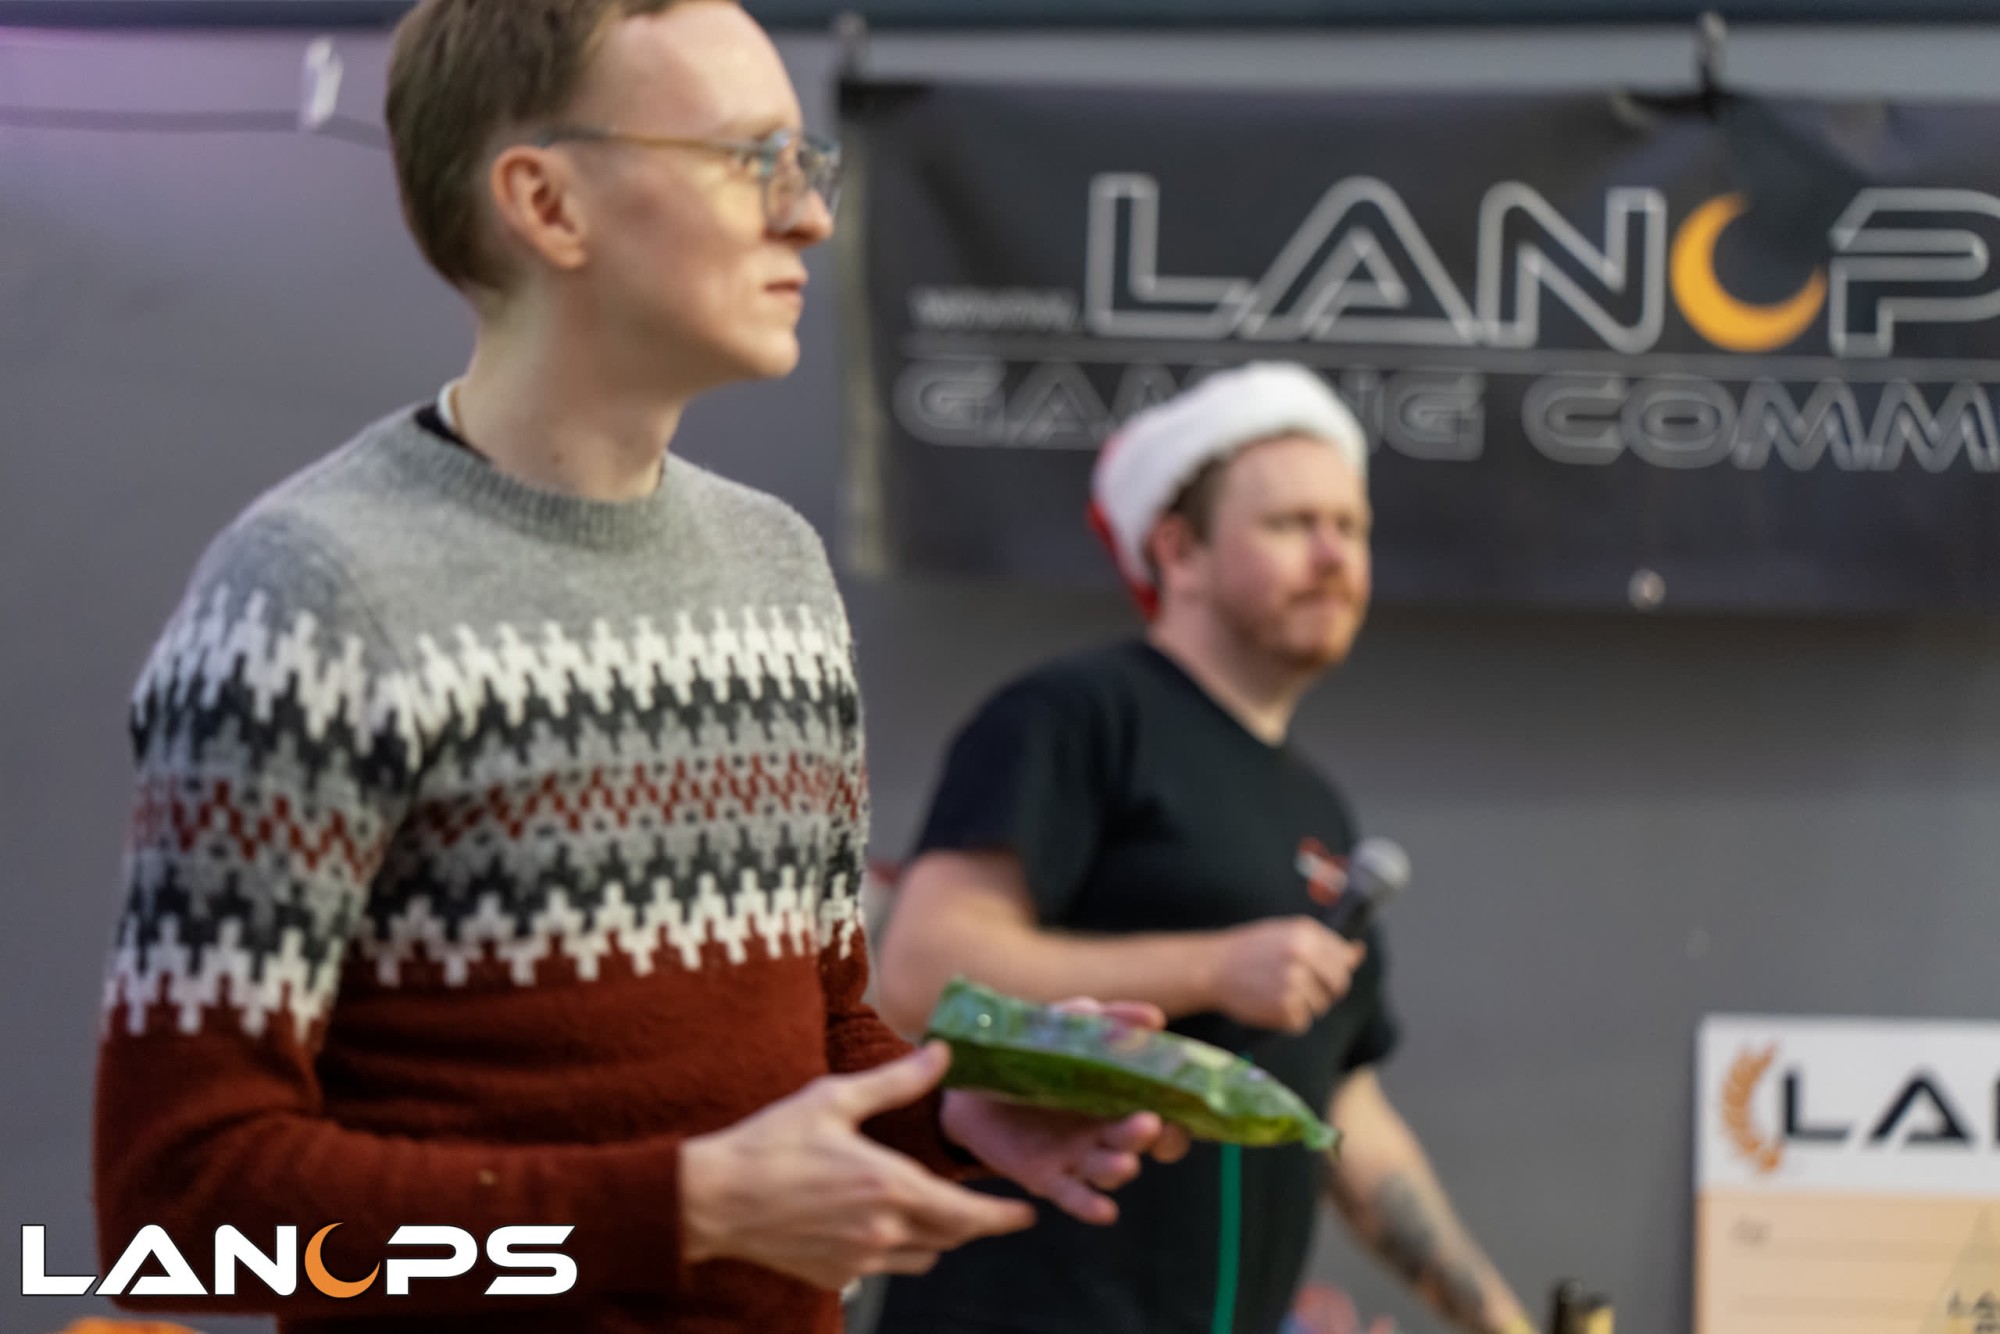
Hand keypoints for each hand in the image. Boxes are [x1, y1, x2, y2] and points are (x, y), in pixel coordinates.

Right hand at [680, 1043, 1034, 1289]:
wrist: (714, 1199)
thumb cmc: (771, 1143)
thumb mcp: (834, 1099)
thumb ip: (896, 1082)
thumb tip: (941, 1054)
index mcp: (888, 1186)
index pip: (967, 1215)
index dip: (1003, 1217)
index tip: (1027, 1214)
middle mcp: (882, 1231)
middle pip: (951, 1239)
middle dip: (972, 1223)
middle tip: (983, 1208)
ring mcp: (860, 1260)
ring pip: (924, 1258)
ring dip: (935, 1238)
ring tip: (928, 1210)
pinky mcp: (837, 1276)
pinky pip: (885, 1269)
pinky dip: (894, 1249)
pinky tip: (874, 1222)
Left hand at [939, 995, 1191, 1223]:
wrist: (971, 1087)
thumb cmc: (1031, 1058)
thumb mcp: (1063, 1030)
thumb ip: (1101, 1022)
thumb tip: (1151, 1018)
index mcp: (1118, 1098)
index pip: (1165, 1114)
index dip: (1180, 1115)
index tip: (1187, 1106)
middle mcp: (1106, 1133)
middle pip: (1142, 1141)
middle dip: (1153, 1138)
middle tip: (1152, 1124)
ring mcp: (1079, 1157)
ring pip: (1111, 1169)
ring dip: (1121, 1166)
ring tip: (1125, 1161)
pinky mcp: (1048, 1178)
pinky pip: (1075, 1197)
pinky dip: (1091, 1205)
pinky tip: (1104, 1210)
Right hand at [1208, 917, 1364, 1033]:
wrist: (1212, 967)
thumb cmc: (1252, 950)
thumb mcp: (1287, 935)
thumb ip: (1324, 945)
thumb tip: (1358, 953)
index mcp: (1305, 933)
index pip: (1343, 960)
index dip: (1334, 971)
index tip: (1318, 974)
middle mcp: (1301, 955)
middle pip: (1338, 985)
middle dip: (1325, 991)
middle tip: (1300, 989)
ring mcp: (1293, 982)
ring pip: (1320, 1006)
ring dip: (1304, 1006)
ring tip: (1277, 993)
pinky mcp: (1283, 1007)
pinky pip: (1301, 1022)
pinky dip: (1288, 1019)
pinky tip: (1269, 1005)